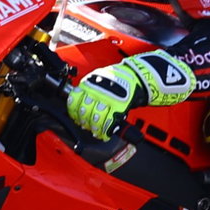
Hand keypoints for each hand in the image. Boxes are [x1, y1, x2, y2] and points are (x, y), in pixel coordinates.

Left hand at [66, 51, 195, 139]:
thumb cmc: (117, 79)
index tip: (76, 118)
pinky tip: (105, 133)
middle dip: (84, 122)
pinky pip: (108, 122)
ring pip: (94, 119)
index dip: (74, 113)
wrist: (136, 76)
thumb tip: (76, 105)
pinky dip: (105, 130)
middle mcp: (96, 91)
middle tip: (87, 126)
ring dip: (94, 128)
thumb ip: (87, 90)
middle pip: (83, 112)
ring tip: (96, 131)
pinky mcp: (118, 106)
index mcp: (89, 84)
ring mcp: (107, 99)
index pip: (74, 101)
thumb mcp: (98, 79)